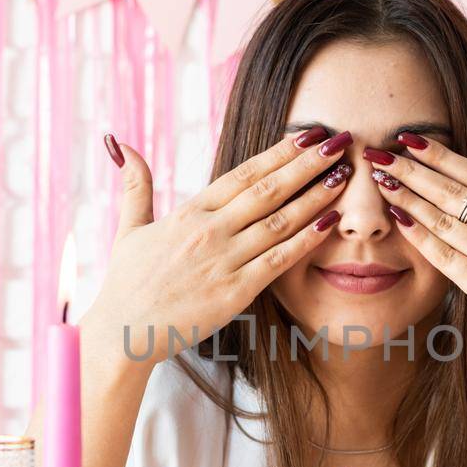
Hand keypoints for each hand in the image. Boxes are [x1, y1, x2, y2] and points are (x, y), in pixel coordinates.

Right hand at [86, 129, 351, 364]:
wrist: (123, 332)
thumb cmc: (127, 283)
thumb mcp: (129, 228)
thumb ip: (136, 186)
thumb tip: (122, 143)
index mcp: (190, 212)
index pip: (243, 174)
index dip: (279, 152)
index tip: (307, 135)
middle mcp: (210, 231)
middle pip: (268, 189)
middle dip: (307, 164)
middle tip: (339, 142)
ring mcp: (224, 261)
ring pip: (280, 221)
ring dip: (315, 196)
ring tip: (344, 176)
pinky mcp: (235, 292)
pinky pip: (278, 261)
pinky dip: (306, 240)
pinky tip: (330, 223)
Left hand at [366, 134, 466, 362]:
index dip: (443, 156)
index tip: (413, 140)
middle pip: (454, 193)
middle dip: (414, 171)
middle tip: (381, 155)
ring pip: (444, 222)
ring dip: (410, 199)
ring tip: (381, 182)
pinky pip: (445, 258)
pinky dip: (420, 237)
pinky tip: (398, 220)